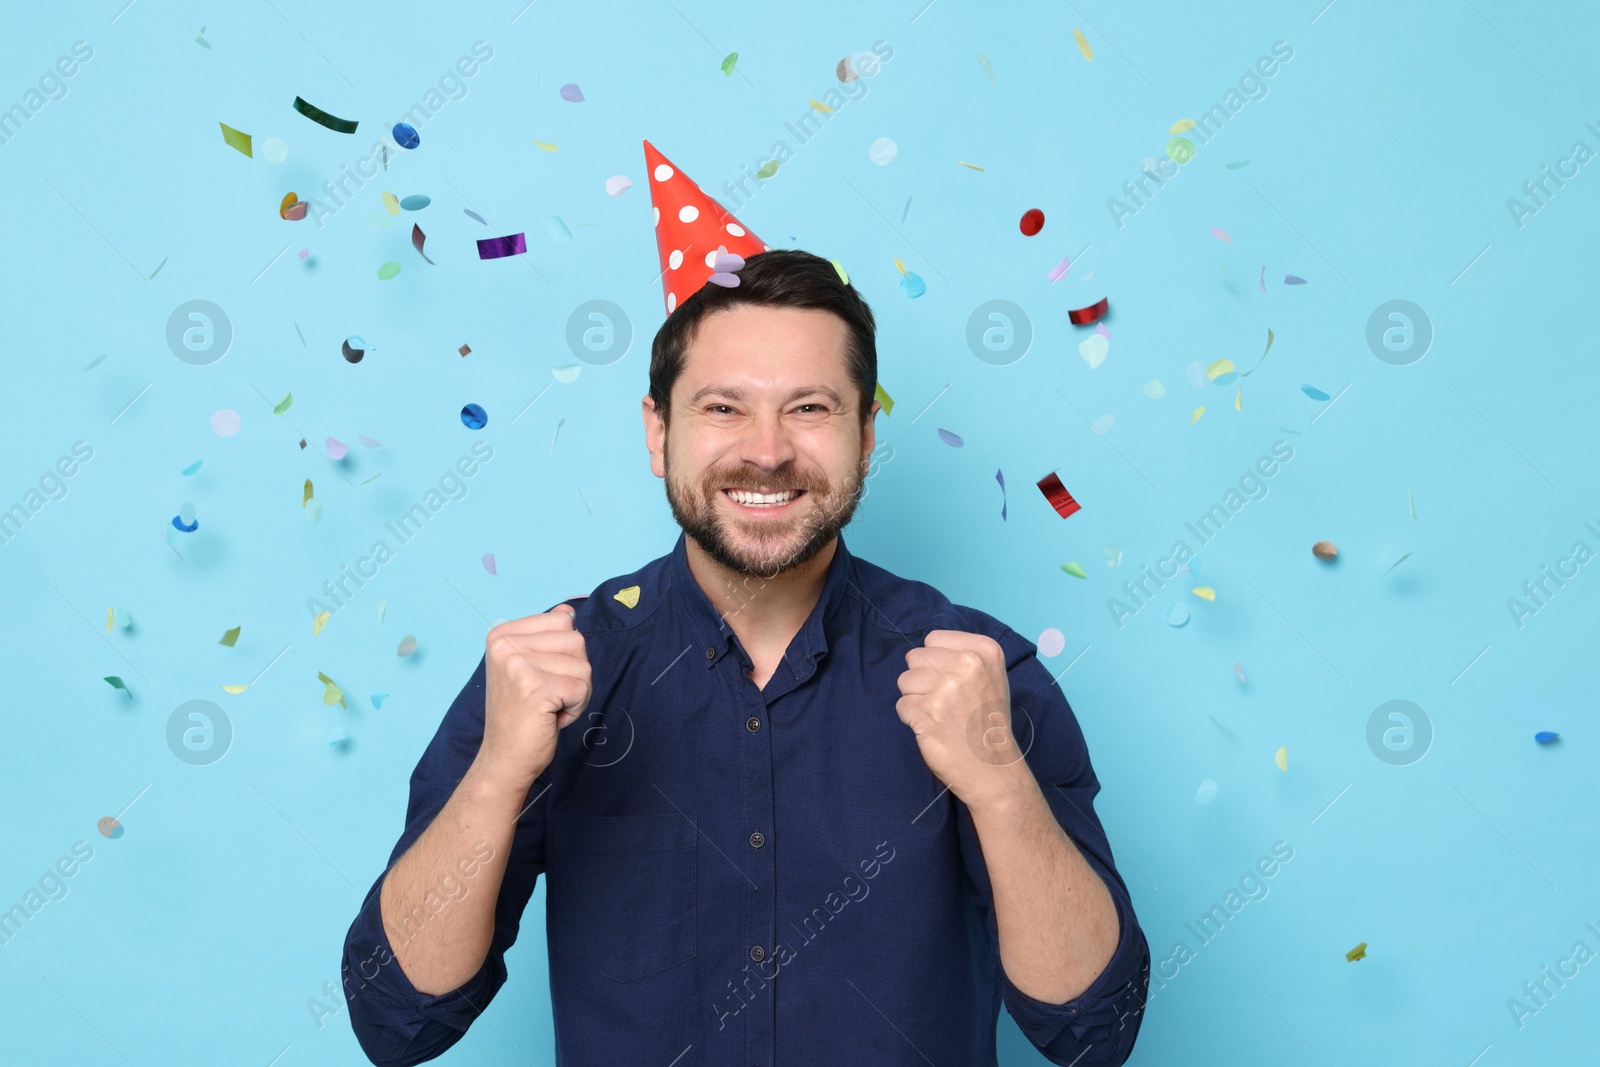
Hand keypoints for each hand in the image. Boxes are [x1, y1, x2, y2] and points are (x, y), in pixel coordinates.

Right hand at [476, 604, 590, 791]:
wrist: (504, 757)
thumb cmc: (521, 713)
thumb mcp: (530, 665)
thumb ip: (548, 636)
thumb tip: (569, 609)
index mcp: (502, 634)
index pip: (563, 620)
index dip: (564, 652)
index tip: (540, 676)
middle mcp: (505, 645)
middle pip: (577, 641)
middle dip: (574, 673)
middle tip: (547, 695)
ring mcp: (518, 665)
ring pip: (583, 666)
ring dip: (576, 692)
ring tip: (548, 706)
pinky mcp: (535, 688)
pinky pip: (582, 689)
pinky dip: (575, 708)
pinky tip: (550, 717)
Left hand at [895, 630, 1026, 808]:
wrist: (993, 767)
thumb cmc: (987, 721)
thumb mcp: (990, 676)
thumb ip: (960, 655)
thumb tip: (923, 648)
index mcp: (984, 651)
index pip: (933, 639)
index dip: (936, 662)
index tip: (954, 682)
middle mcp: (966, 664)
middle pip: (915, 657)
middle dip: (922, 680)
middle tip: (945, 702)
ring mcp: (946, 688)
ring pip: (904, 680)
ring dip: (916, 700)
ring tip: (940, 715)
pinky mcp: (927, 712)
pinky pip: (902, 705)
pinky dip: (912, 719)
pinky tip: (933, 728)